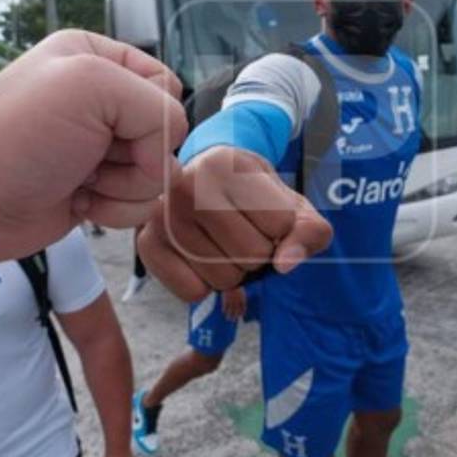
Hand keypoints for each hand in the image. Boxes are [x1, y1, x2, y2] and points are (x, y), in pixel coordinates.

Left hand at [0, 30, 185, 283]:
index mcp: (97, 57)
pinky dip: (116, 210)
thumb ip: (155, 107)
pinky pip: (141, 202)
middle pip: (165, 132)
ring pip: (158, 172)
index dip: (152, 114)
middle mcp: (101, 99)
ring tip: (83, 182)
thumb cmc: (17, 137)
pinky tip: (80, 203)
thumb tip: (165, 160)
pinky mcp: (99, 189)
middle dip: (139, 155)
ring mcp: (101, 147)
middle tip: (93, 158)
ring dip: (126, 186)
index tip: (114, 128)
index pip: (167, 84)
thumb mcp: (91, 87)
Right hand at [138, 146, 332, 300]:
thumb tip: (285, 265)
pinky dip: (207, 287)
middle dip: (259, 253)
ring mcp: (162, 215)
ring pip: (224, 278)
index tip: (265, 213)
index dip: (282, 228)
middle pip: (252, 255)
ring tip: (223, 242)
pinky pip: (193, 292)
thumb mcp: (291, 204)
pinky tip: (202, 260)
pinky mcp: (147, 243)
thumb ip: (310, 232)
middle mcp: (188, 185)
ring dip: (234, 272)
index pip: (281, 225)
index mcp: (228, 165)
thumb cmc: (254, 195)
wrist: (208, 180)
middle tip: (243, 230)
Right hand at [221, 286, 246, 320]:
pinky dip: (224, 310)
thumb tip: (241, 298)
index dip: (242, 312)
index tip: (240, 315)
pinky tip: (224, 313)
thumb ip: (241, 294)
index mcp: (242, 298)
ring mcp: (231, 300)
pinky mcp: (225, 299)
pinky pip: (225, 306)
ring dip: (229, 315)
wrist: (230, 281)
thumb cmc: (236, 283)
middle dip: (235, 316)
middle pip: (236, 310)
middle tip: (234, 320)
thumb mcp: (240, 288)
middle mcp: (237, 301)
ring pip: (230, 310)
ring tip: (228, 319)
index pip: (243, 307)